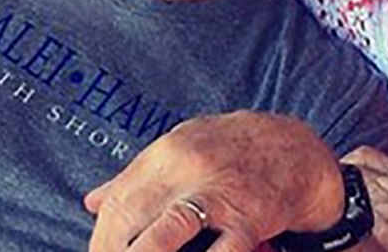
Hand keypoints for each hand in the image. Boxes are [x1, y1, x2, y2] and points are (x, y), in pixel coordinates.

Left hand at [84, 111, 344, 251]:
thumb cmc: (231, 150)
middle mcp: (186, 169)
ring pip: (163, 237)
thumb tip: (92, 202)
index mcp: (165, 153)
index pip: (117, 204)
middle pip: (129, 220)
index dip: (101, 241)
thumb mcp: (181, 147)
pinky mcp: (249, 217)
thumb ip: (137, 176)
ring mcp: (217, 194)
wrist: (295, 146)